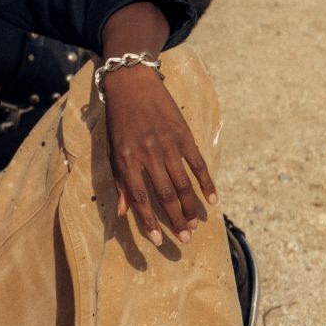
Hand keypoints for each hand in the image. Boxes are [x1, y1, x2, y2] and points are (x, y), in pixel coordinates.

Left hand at [100, 63, 216, 246]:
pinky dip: (207, 183)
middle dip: (175, 220)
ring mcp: (168, 145)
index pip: (140, 199)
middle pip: (165, 195)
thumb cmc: (119, 121)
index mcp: (126, 161)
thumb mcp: (112, 151)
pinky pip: (198, 164)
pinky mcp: (184, 135)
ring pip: (183, 184)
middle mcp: (148, 155)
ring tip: (195, 225)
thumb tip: (123, 213)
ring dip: (190, 207)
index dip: (149, 222)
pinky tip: (212, 200)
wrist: (132, 84)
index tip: (158, 241)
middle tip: (184, 239)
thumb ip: (119, 182)